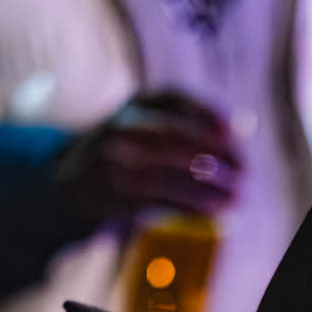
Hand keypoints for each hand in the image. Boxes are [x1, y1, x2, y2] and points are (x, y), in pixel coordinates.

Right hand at [52, 90, 242, 231]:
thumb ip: (186, 127)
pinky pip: (159, 201)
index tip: (233, 130)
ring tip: (239, 197)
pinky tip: (216, 212)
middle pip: (175, 137)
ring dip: (210, 188)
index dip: (205, 112)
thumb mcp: (144, 128)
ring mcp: (113, 162)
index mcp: (131, 104)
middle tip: (247, 172)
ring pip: (169, 173)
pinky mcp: (114, 195)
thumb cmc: (121, 159)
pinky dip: (192, 207)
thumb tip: (241, 128)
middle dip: (216, 156)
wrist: (65, 186)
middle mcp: (119, 128)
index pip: (172, 98)